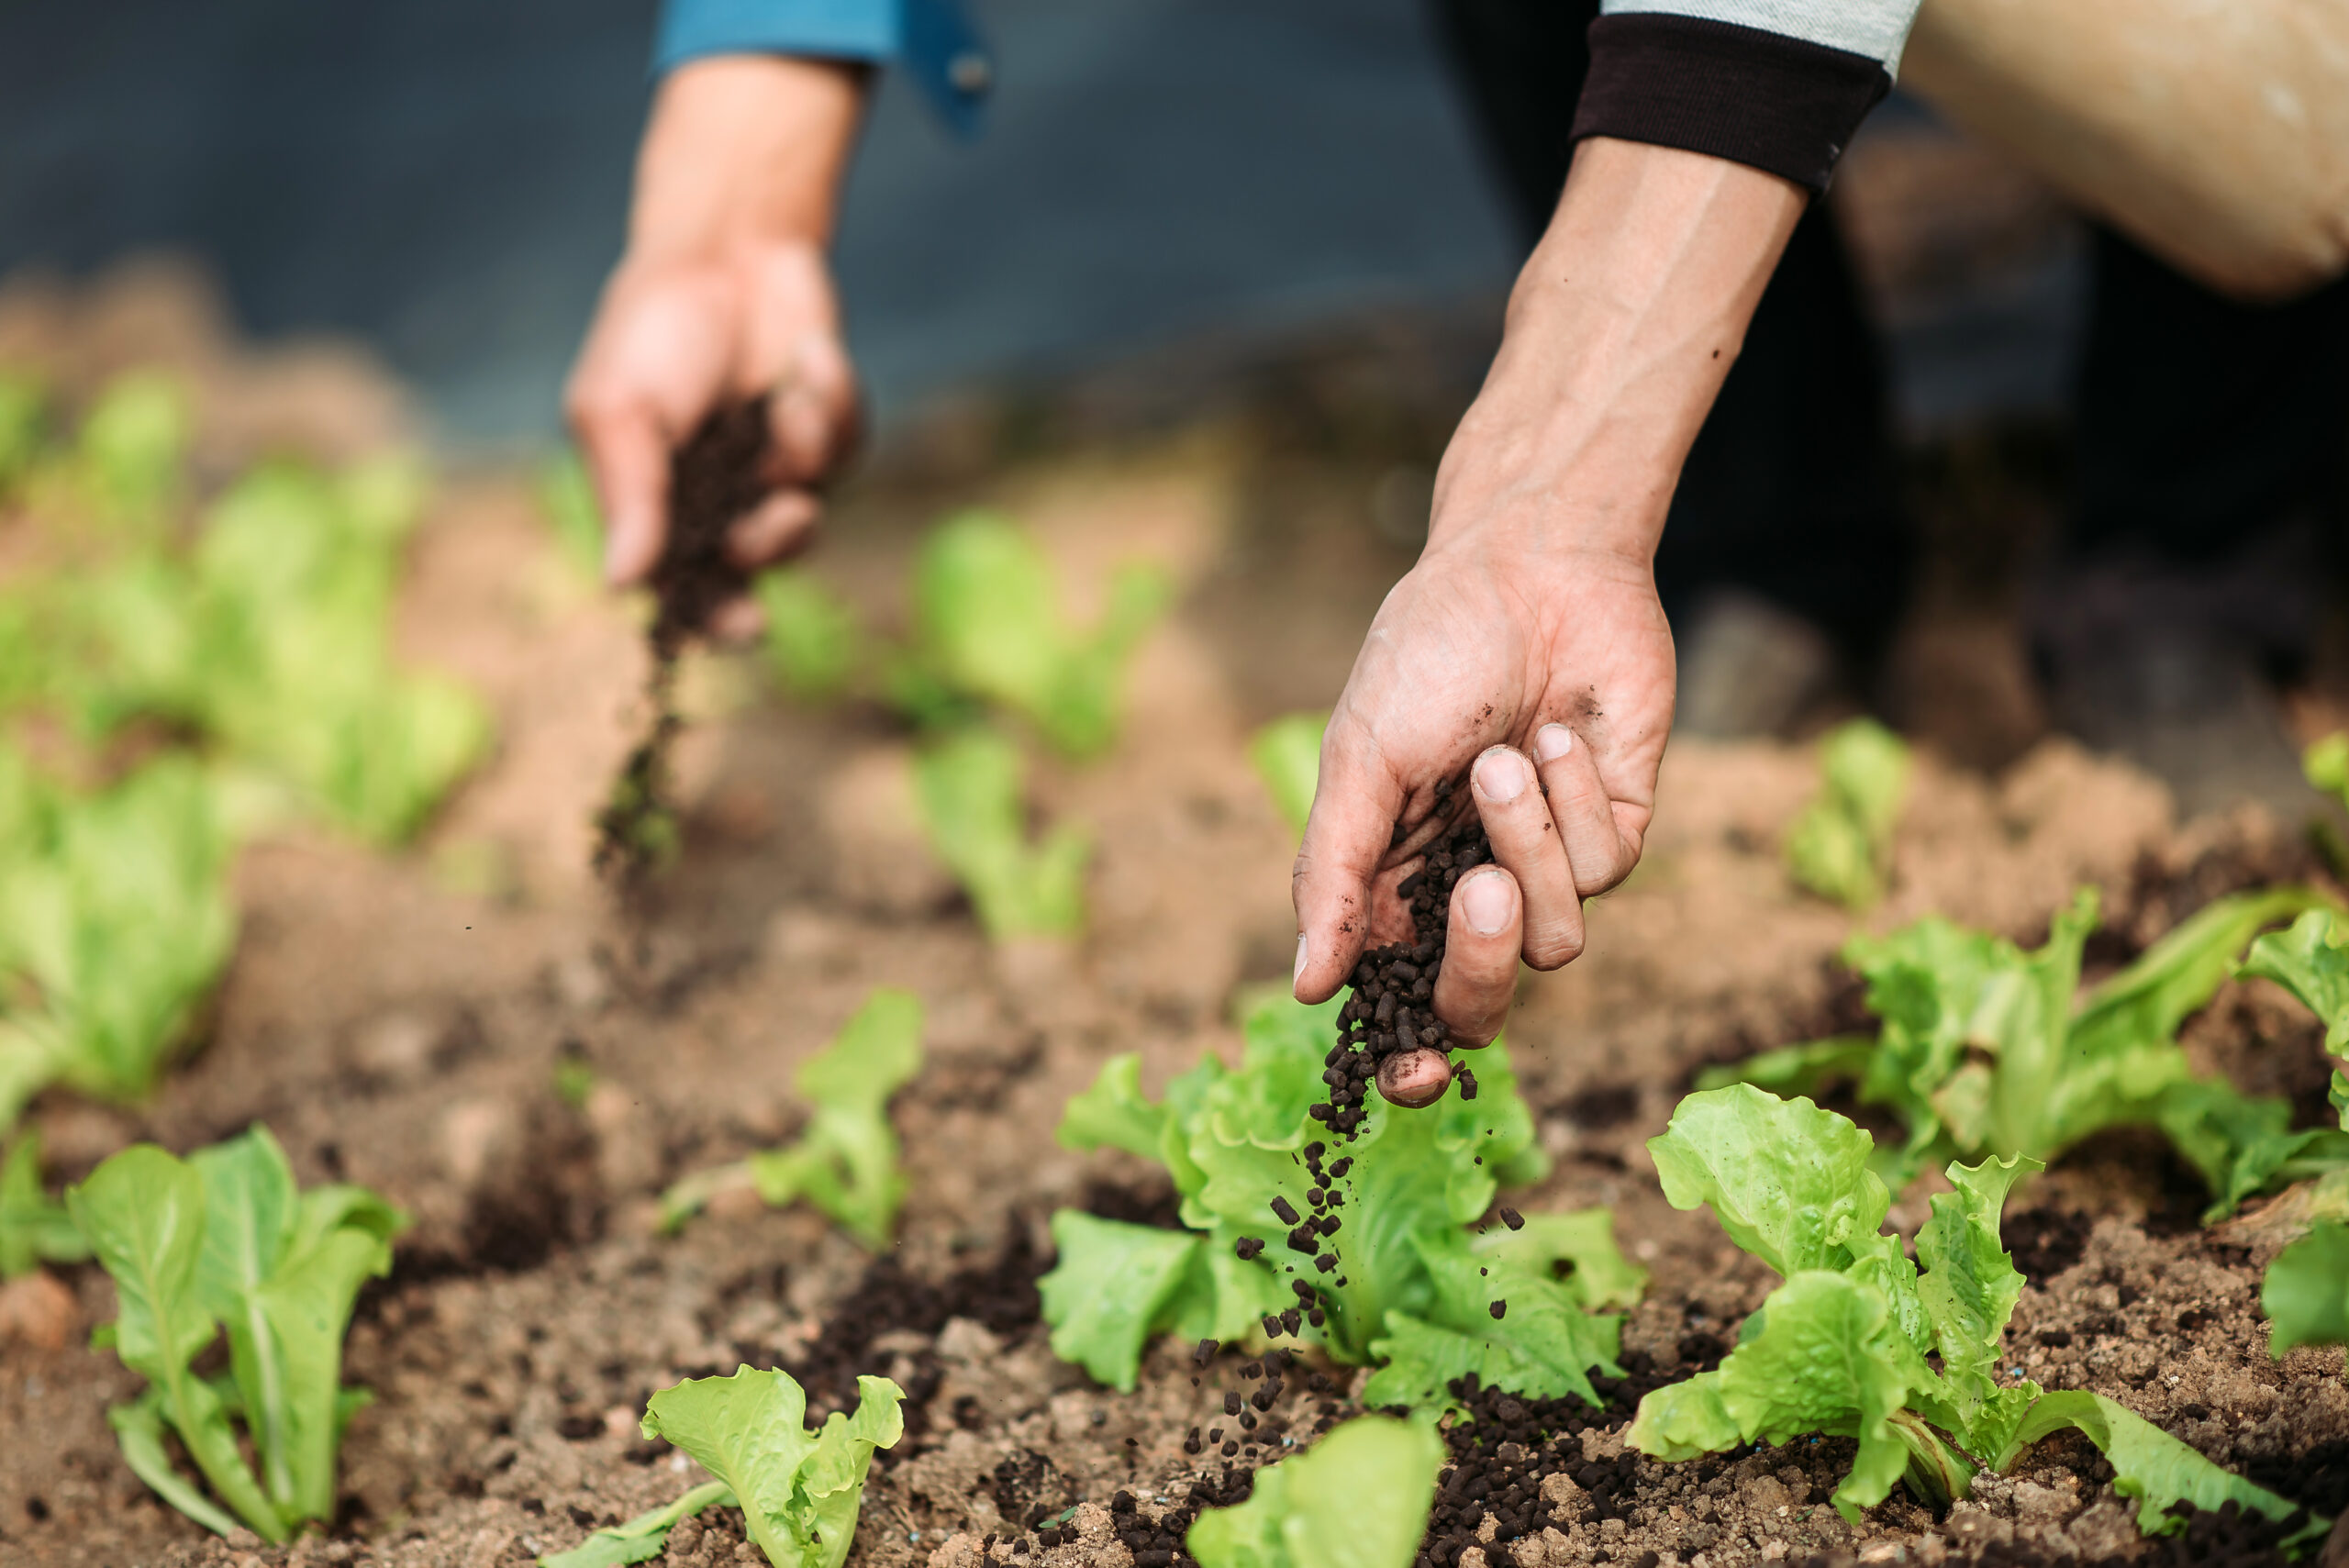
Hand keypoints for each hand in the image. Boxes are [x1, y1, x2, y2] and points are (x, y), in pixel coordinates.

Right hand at [563, 57, 866, 625]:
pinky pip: (847, 448)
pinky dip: (832, 401)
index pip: (687, 591)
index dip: (719, 620)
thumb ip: (629, 497)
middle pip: (758, 569)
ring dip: (805, 452)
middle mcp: (719, 504)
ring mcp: (777, 474)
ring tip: (786, 402)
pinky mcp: (827, 436)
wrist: (723, 249)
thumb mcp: (618, 409)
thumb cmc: (651, 329)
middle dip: (777, 544)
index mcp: (658, 510)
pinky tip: (810, 357)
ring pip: (813, 510)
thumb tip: (619, 587)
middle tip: (788, 514)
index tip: (751, 626)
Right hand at [1290, 137, 1805, 1104]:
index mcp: (1395, 885)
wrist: (1533, 567)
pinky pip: (1607, 865)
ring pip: (1558, 938)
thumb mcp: (1360, 762)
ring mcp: (1549, 862)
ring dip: (1530, 838)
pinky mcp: (1617, 826)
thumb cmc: (1429, 656)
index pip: (1403, 1006)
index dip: (1413, 1058)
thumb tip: (1306, 987)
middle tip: (1479, 885)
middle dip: (1485, 956)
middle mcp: (1472, 886)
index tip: (1417, 1076)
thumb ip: (1334, 879)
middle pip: (1485, 1000)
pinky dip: (1578, 796)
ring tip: (1509, 748)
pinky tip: (1562, 730)